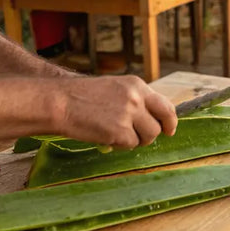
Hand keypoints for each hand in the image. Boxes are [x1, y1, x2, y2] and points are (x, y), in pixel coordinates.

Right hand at [56, 76, 177, 149]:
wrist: (59, 102)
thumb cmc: (80, 97)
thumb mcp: (113, 88)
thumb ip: (132, 100)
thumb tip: (148, 119)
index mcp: (136, 85)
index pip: (164, 103)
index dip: (170, 118)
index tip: (169, 128)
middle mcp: (136, 98)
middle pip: (162, 121)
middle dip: (160, 132)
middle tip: (149, 139)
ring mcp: (129, 114)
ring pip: (149, 136)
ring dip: (136, 140)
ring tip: (116, 134)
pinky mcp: (120, 132)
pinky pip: (130, 145)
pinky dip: (120, 145)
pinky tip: (106, 137)